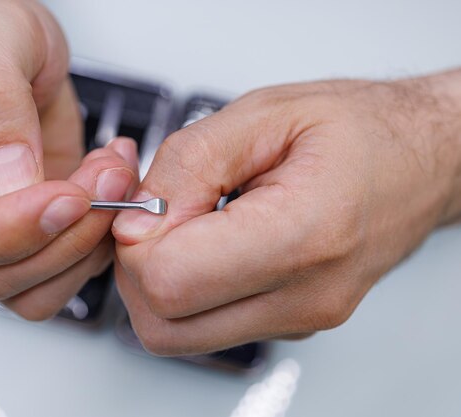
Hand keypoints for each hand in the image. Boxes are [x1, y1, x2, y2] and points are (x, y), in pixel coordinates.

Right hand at [0, 0, 138, 318]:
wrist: (21, 46)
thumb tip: (1, 177)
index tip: (63, 197)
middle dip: (57, 239)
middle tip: (105, 180)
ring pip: (27, 289)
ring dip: (85, 245)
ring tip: (113, 175)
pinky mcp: (29, 233)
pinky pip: (62, 273)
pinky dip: (98, 245)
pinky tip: (113, 192)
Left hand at [113, 73, 460, 354]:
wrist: (418, 161)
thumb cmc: (358, 131)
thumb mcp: (263, 115)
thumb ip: (185, 165)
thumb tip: (131, 220)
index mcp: (303, 235)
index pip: (171, 282)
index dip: (136, 241)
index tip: (148, 203)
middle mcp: (304, 296)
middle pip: (163, 324)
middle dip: (137, 266)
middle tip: (161, 214)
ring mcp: (299, 318)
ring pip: (175, 335)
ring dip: (157, 280)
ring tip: (186, 224)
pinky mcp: (289, 323)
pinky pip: (204, 325)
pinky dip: (185, 287)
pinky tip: (207, 243)